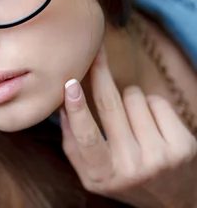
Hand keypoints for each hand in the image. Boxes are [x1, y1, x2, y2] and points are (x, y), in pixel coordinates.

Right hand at [60, 44, 196, 207]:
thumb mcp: (91, 173)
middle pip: (110, 107)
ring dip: (128, 98)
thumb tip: (61, 103)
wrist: (174, 201)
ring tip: (131, 118)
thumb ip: (72, 142)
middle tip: (94, 50)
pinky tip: (151, 123)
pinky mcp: (183, 146)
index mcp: (102, 175)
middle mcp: (132, 168)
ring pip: (134, 98)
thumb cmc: (123, 178)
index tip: (69, 83)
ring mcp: (160, 157)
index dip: (77, 108)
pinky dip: (150, 105)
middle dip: (99, 73)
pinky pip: (157, 102)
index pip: (87, 137)